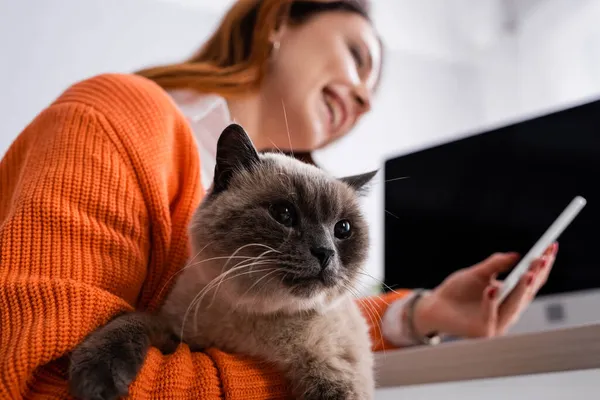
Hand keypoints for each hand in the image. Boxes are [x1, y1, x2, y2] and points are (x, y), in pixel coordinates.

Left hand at [413, 243, 557, 338]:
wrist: (434, 307)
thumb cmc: (457, 291)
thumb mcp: (476, 273)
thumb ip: (495, 265)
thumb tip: (517, 256)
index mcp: (511, 298)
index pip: (532, 281)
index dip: (543, 265)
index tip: (551, 246)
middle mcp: (509, 312)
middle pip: (528, 294)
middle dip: (537, 275)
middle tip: (543, 259)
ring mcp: (498, 324)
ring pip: (514, 306)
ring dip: (522, 289)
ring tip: (528, 272)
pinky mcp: (483, 331)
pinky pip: (489, 315)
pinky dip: (491, 301)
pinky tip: (492, 287)